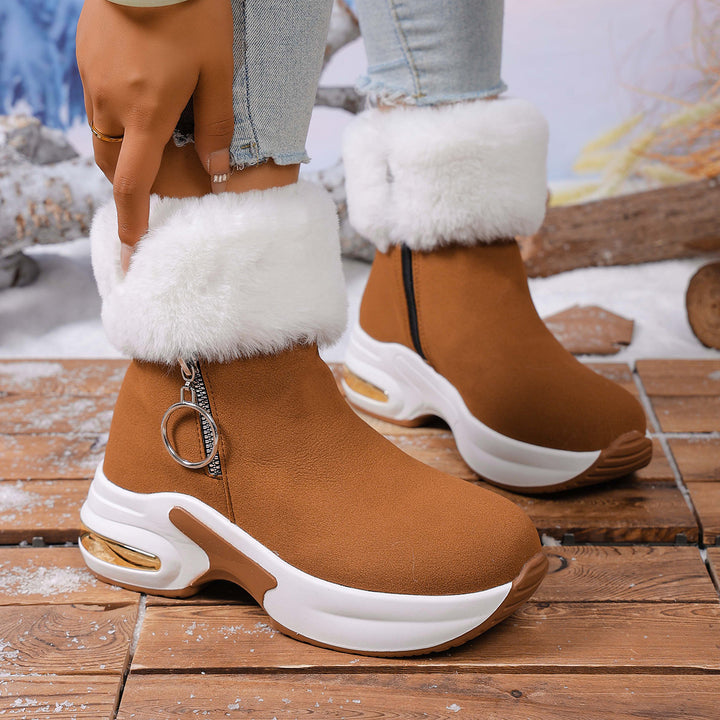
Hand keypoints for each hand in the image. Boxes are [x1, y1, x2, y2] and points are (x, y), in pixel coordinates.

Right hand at [76, 0, 233, 271]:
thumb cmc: (191, 10)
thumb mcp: (217, 69)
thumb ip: (217, 125)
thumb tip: (216, 171)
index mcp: (147, 112)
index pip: (132, 183)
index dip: (131, 221)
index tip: (131, 248)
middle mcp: (112, 101)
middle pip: (110, 161)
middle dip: (128, 180)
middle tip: (155, 181)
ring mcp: (94, 77)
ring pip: (101, 132)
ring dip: (123, 147)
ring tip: (153, 138)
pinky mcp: (88, 55)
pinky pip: (97, 100)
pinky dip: (116, 115)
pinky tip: (141, 96)